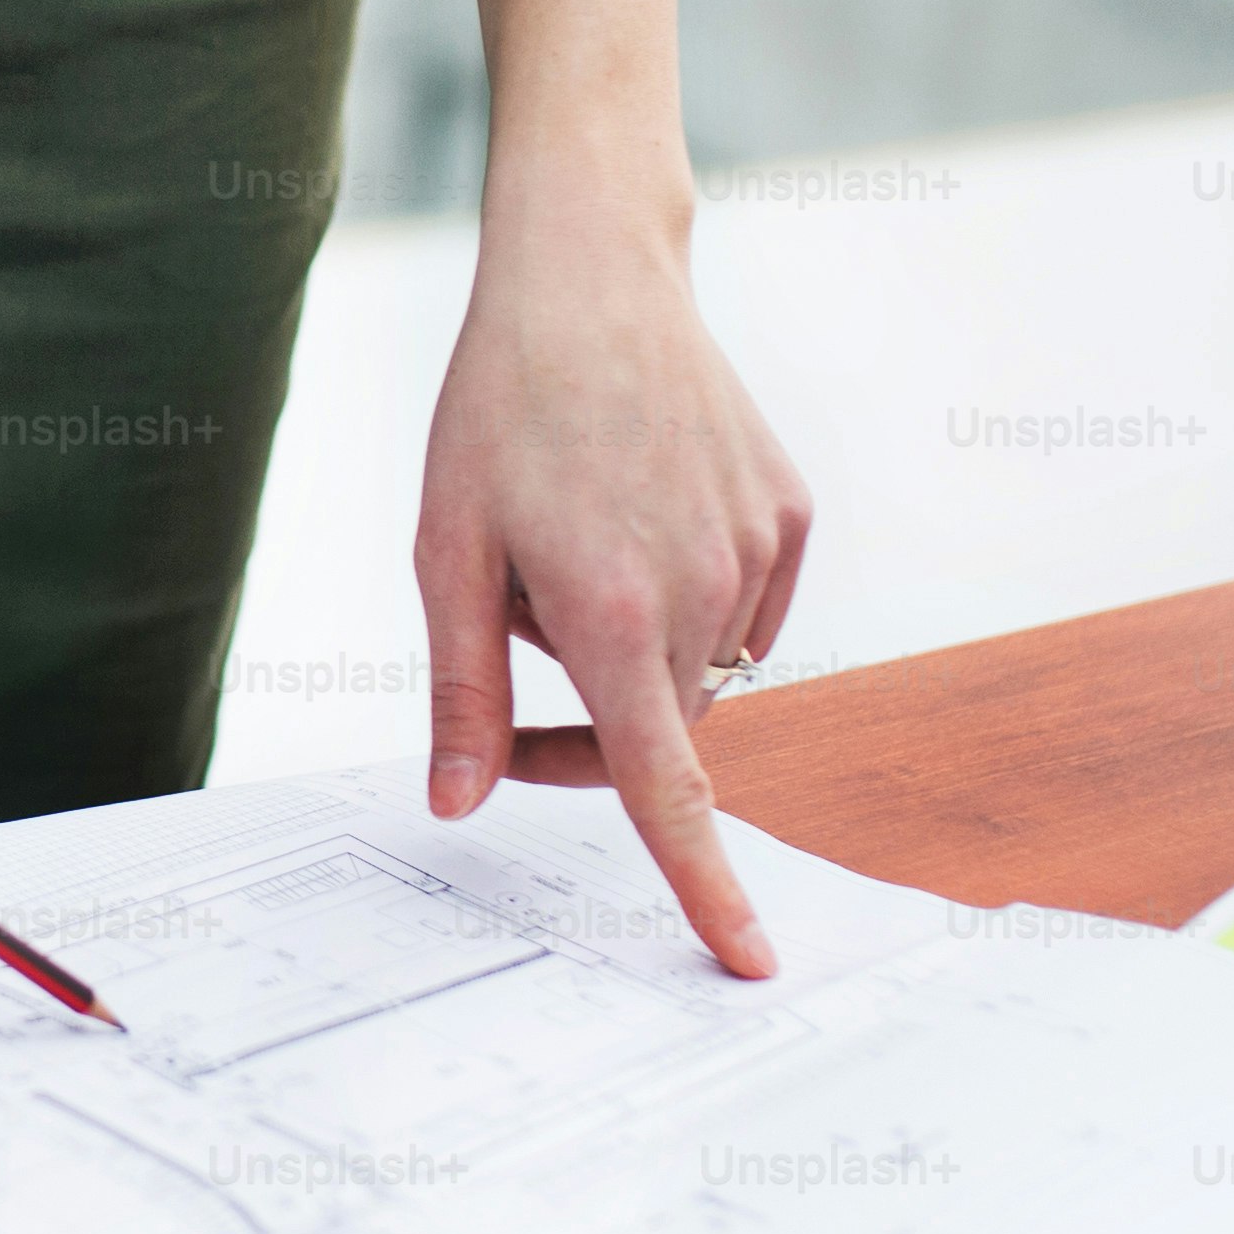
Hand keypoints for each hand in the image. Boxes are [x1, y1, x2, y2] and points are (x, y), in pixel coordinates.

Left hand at [414, 206, 811, 977]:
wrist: (590, 277)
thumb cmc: (497, 412)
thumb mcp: (445, 551)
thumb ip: (459, 690)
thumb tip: (458, 804)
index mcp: (610, 613)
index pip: (666, 785)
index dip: (703, 881)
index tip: (746, 956)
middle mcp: (702, 591)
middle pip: (663, 729)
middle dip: (590, 725)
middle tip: (505, 647)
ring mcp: (758, 549)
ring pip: (700, 666)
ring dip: (636, 646)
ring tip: (571, 538)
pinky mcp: (789, 513)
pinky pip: (742, 605)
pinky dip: (687, 593)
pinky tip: (635, 511)